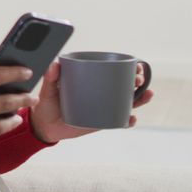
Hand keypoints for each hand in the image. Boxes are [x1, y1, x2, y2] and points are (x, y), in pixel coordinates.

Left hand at [31, 61, 154, 143]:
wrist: (44, 126)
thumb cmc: (47, 104)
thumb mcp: (47, 90)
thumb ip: (50, 78)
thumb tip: (55, 65)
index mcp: (90, 79)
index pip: (112, 69)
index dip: (127, 66)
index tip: (135, 64)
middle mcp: (100, 91)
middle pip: (124, 84)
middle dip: (137, 80)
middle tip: (138, 79)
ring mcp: (102, 107)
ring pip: (126, 101)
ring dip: (140, 98)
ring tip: (147, 94)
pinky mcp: (102, 122)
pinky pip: (118, 121)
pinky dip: (127, 121)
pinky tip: (132, 119)